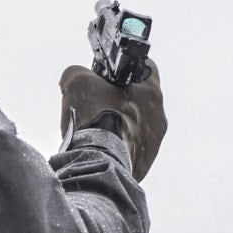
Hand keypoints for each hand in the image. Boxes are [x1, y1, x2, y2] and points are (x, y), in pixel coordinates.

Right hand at [59, 59, 166, 180]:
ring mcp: (152, 144)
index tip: (110, 77)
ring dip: (118, 127)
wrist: (96, 161)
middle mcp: (158, 117)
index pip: (145, 69)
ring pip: (134, 128)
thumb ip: (77, 72)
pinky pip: (129, 150)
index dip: (124, 71)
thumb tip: (74, 77)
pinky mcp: (142, 164)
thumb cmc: (95, 121)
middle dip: (117, 102)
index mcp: (150, 91)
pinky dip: (116, 148)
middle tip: (96, 106)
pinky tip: (98, 147)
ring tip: (94, 131)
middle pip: (138, 102)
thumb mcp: (77, 81)